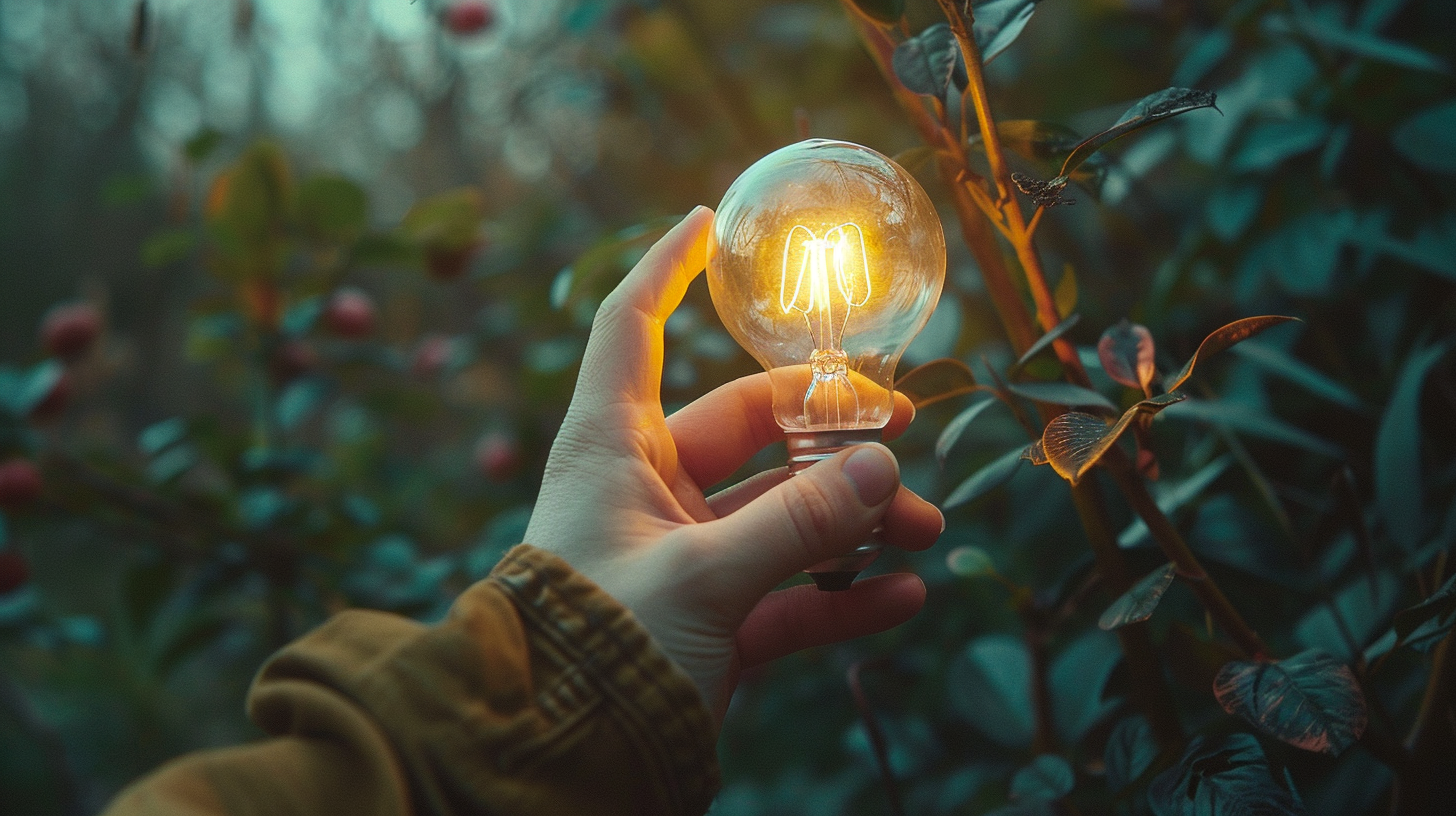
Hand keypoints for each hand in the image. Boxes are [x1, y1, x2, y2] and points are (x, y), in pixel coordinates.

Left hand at [524, 206, 942, 721]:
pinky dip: (844, 595)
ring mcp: (685, 559)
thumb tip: (882, 468)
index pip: (632, 331)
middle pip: (750, 429)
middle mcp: (647, 493)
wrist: (554, 769)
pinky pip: (790, 595)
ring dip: (853, 520)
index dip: (664, 272)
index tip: (708, 224)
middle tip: (902, 436)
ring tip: (923, 528)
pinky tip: (904, 597)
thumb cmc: (596, 654)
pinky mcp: (713, 623)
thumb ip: (796, 525)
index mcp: (611, 451)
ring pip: (782, 516)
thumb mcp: (701, 579)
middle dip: (829, 434)